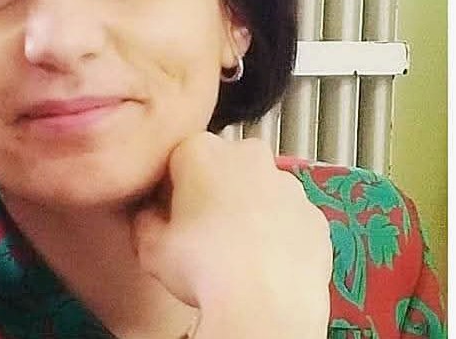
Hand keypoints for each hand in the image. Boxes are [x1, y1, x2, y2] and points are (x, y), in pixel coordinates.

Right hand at [131, 133, 332, 338]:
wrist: (263, 306)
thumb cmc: (202, 268)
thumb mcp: (149, 246)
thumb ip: (143, 220)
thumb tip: (148, 216)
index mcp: (200, 150)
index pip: (177, 159)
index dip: (171, 190)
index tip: (169, 214)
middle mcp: (247, 154)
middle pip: (222, 166)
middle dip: (212, 190)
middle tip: (202, 231)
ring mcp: (286, 182)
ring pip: (258, 188)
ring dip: (248, 208)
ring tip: (235, 251)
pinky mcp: (313, 212)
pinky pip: (288, 216)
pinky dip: (278, 231)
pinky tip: (265, 261)